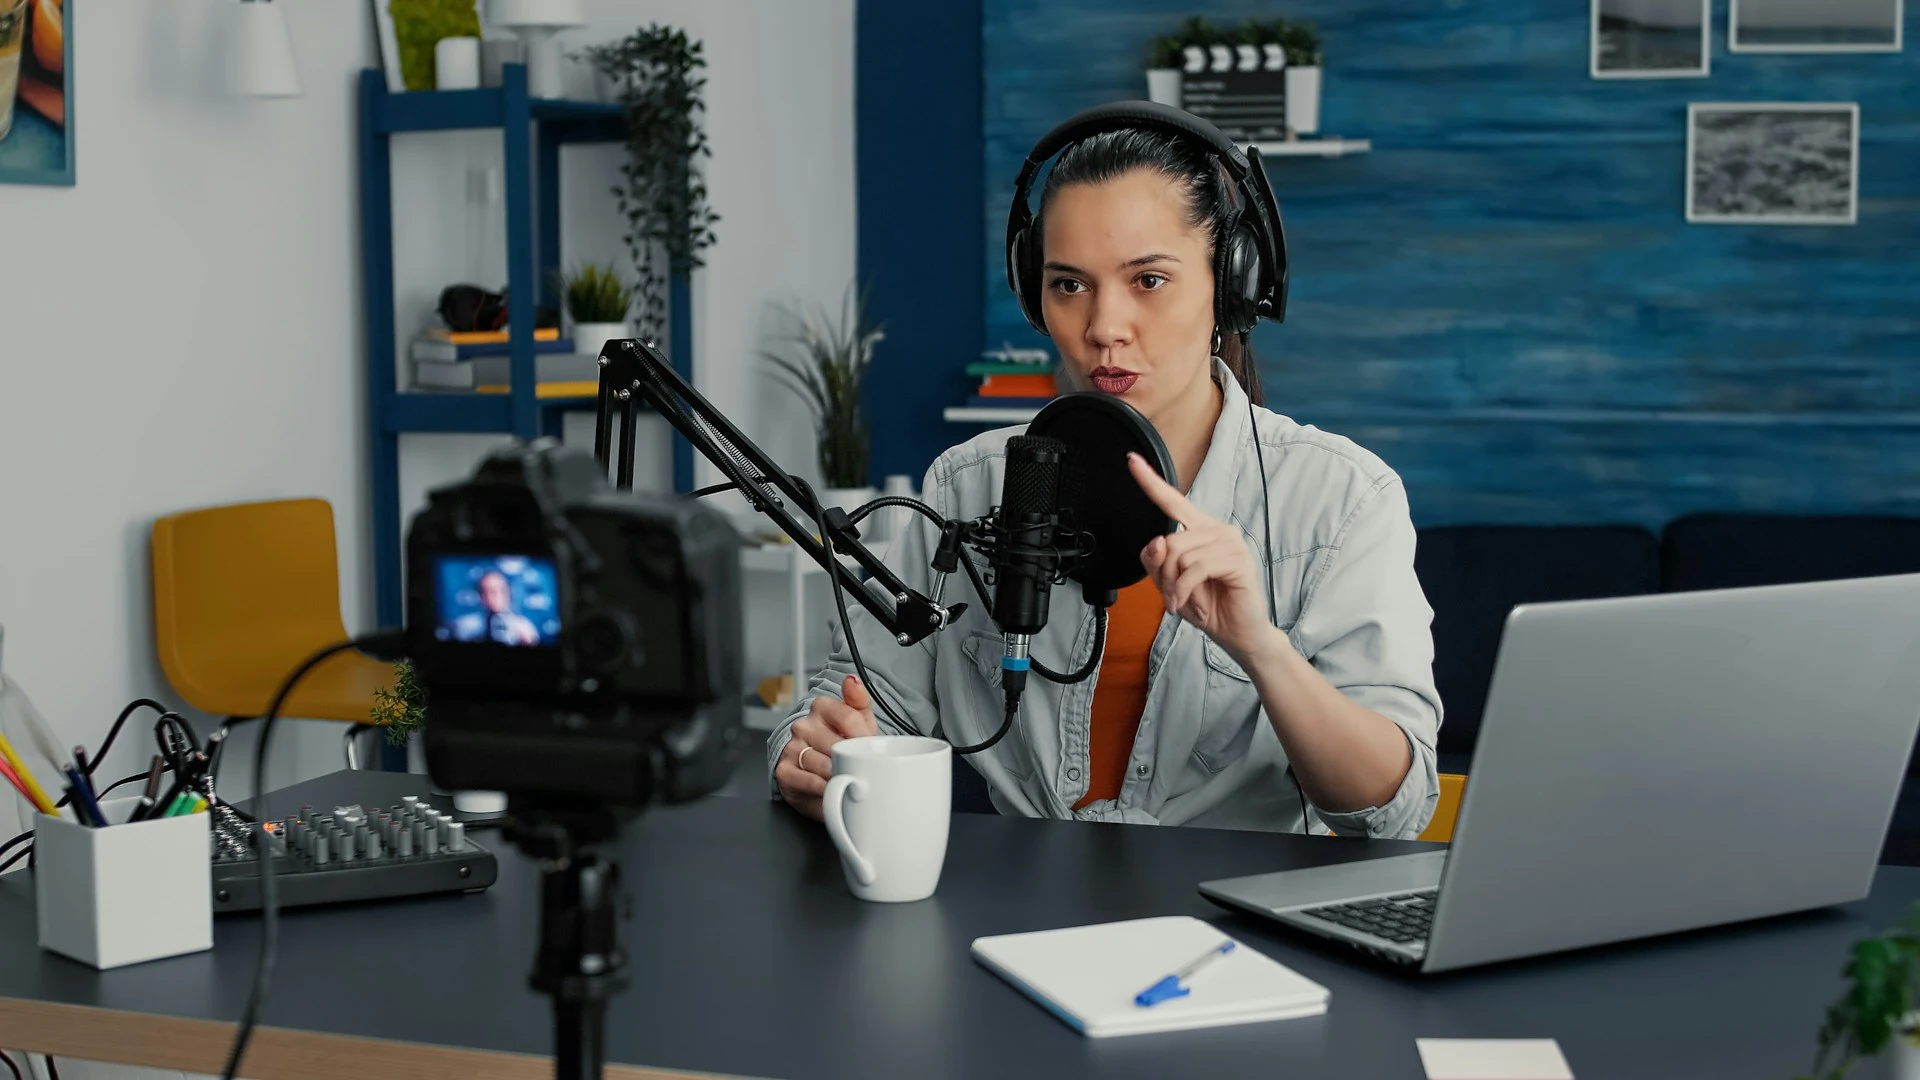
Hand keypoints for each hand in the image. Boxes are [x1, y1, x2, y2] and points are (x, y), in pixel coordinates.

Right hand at [774, 674, 879, 819]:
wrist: (819, 771)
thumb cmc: (842, 743)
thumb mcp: (858, 720)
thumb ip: (859, 699)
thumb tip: (851, 680)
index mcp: (822, 707)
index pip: (848, 717)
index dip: (864, 737)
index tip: (872, 749)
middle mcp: (803, 725)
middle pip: (836, 743)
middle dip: (853, 760)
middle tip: (864, 770)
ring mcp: (792, 747)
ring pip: (821, 763)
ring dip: (838, 776)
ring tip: (849, 782)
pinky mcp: (784, 770)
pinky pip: (805, 780)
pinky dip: (821, 788)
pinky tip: (830, 790)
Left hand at [1129, 452, 1274, 664]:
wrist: (1238, 633)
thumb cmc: (1208, 606)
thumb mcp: (1170, 584)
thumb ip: (1156, 562)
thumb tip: (1156, 542)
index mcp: (1199, 530)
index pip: (1172, 500)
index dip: (1150, 481)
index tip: (1131, 461)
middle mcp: (1216, 530)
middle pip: (1169, 540)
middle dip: (1163, 575)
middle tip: (1173, 596)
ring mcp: (1230, 542)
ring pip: (1179, 555)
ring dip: (1175, 587)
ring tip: (1187, 601)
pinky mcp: (1238, 559)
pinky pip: (1195, 568)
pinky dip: (1186, 591)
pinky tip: (1193, 604)